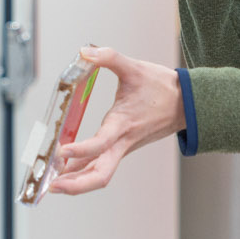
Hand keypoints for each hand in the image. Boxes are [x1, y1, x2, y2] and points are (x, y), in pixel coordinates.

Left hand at [49, 46, 184, 195]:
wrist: (187, 104)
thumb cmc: (162, 88)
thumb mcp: (134, 67)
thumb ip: (108, 57)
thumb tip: (84, 51)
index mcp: (123, 124)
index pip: (101, 144)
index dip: (81, 150)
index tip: (61, 150)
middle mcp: (123, 142)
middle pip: (100, 175)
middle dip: (76, 185)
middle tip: (52, 187)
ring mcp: (123, 148)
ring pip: (100, 174)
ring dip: (77, 182)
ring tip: (51, 185)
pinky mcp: (124, 148)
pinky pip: (102, 165)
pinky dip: (84, 171)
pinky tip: (67, 172)